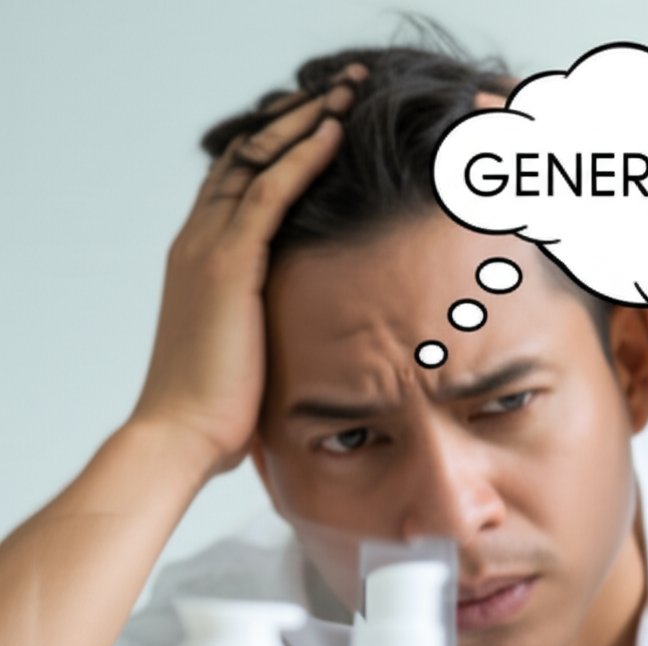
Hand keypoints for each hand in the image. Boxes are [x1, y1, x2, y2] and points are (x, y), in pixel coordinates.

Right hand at [129, 65, 366, 475]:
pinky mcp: (227, 265)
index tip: (315, 121)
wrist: (181, 435)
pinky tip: (333, 132)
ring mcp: (208, 248)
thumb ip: (264, 324)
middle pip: (246, 155)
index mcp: (201, 259)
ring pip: (258, 160)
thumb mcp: (242, 350)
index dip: (274, 145)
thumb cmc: (216, 407)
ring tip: (345, 90)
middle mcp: (198, 240)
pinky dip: (302, 158)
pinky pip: (270, 193)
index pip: (237, 181)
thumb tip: (301, 335)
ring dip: (304, 121)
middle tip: (336, 87)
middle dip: (292, 116)